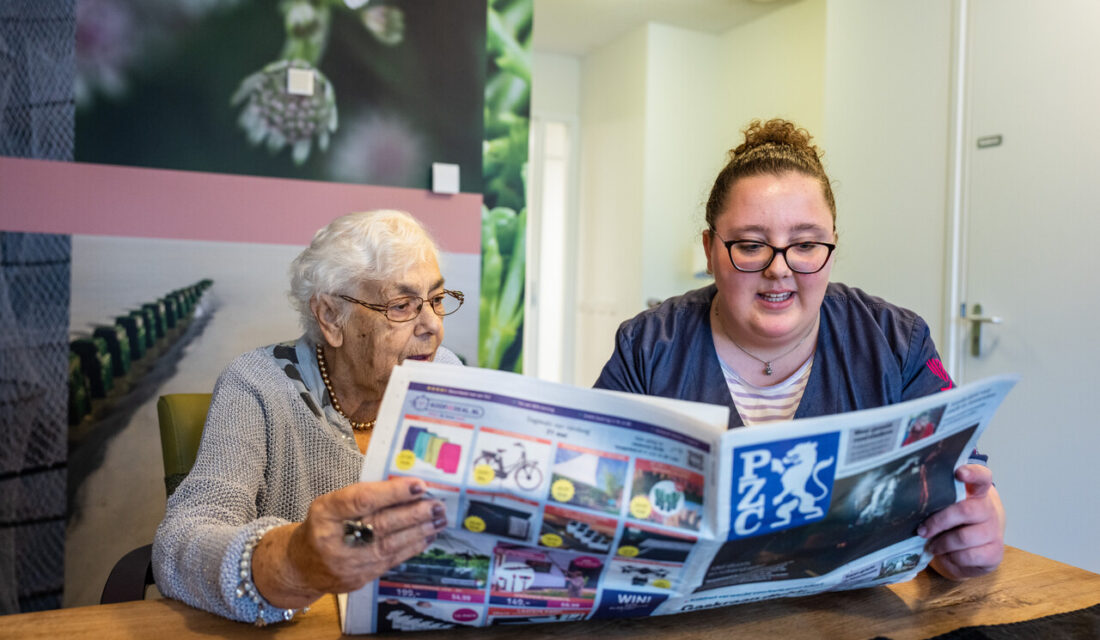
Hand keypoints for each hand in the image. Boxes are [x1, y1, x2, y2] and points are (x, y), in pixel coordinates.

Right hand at [253, 477, 445, 607]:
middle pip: (381, 524)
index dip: (393, 492)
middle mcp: (334, 540)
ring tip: (439, 519)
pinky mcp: (359, 579)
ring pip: (391, 544)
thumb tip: (405, 488)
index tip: (419, 485)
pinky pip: (391, 560)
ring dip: (420, 531)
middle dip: (414, 513)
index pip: (362, 499)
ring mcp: (347, 563)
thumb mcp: (332, 504)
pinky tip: (427, 536)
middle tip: (438, 504)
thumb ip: (362, 496)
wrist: (302, 566)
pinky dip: (412, 546)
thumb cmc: (323, 526)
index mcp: (325, 513)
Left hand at [918, 464, 1004, 579]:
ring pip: (964, 537)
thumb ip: (936, 498)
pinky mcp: (994, 553)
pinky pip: (969, 556)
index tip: (959, 472)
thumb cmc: (952, 522)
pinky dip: (953, 558)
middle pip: (966, 510)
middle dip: (939, 522)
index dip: (973, 473)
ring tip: (933, 545)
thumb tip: (907, 499)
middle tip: (922, 530)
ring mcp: (993, 531)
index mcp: (976, 492)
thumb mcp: (944, 507)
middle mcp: (988, 509)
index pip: (982, 476)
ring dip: (943, 543)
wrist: (972, 547)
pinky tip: (948, 555)